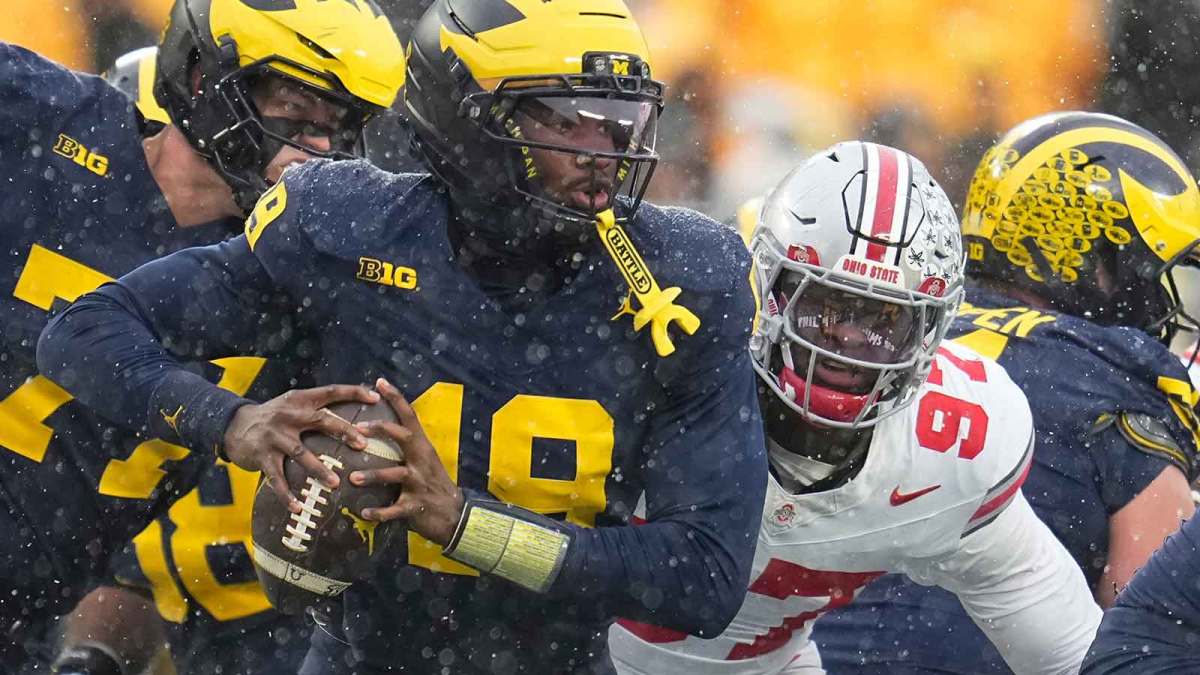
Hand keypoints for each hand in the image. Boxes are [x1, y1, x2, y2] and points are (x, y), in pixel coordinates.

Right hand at [223, 384, 378, 512]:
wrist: (233, 425)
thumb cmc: (274, 417)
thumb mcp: (293, 404)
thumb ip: (317, 407)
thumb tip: (355, 414)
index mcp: (300, 400)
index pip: (331, 391)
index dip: (354, 392)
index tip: (376, 397)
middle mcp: (289, 415)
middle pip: (321, 420)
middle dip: (344, 432)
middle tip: (363, 444)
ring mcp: (275, 436)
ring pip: (301, 453)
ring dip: (319, 469)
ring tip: (335, 484)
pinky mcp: (262, 456)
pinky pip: (277, 479)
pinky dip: (287, 495)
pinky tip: (298, 508)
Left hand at [350, 378, 464, 545]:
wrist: (456, 516)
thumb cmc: (434, 485)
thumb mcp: (425, 462)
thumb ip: (407, 449)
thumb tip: (379, 432)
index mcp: (423, 447)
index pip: (410, 417)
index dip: (396, 398)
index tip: (379, 382)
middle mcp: (422, 461)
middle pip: (404, 437)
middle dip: (382, 429)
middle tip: (357, 427)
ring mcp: (420, 483)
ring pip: (395, 475)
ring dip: (373, 475)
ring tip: (352, 479)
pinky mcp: (416, 506)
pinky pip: (395, 509)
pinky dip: (379, 512)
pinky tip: (364, 514)